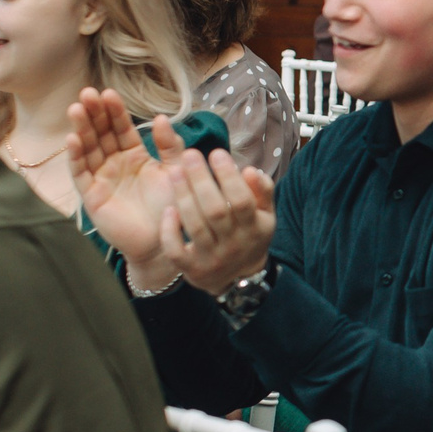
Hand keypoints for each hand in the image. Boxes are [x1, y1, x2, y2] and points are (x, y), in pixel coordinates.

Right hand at [67, 89, 177, 274]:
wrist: (164, 241)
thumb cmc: (171, 206)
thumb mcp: (176, 170)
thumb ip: (170, 145)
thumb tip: (160, 118)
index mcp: (134, 155)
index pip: (121, 128)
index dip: (114, 111)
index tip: (108, 93)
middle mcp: (114, 164)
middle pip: (101, 134)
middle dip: (93, 114)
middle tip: (87, 93)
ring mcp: (101, 179)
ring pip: (88, 149)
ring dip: (81, 129)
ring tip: (76, 109)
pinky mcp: (92, 196)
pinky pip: (81, 173)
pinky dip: (76, 156)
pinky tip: (73, 139)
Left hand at [157, 146, 278, 294]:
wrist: (238, 278)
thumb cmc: (250, 235)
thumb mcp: (265, 215)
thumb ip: (262, 191)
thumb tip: (251, 170)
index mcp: (254, 228)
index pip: (243, 201)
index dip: (229, 177)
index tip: (216, 153)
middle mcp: (234, 244)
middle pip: (216, 211)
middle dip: (201, 180)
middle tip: (189, 155)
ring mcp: (212, 258)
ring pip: (195, 227)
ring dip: (183, 197)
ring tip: (175, 171)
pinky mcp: (192, 269)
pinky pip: (176, 252)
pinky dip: (170, 232)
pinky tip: (168, 210)